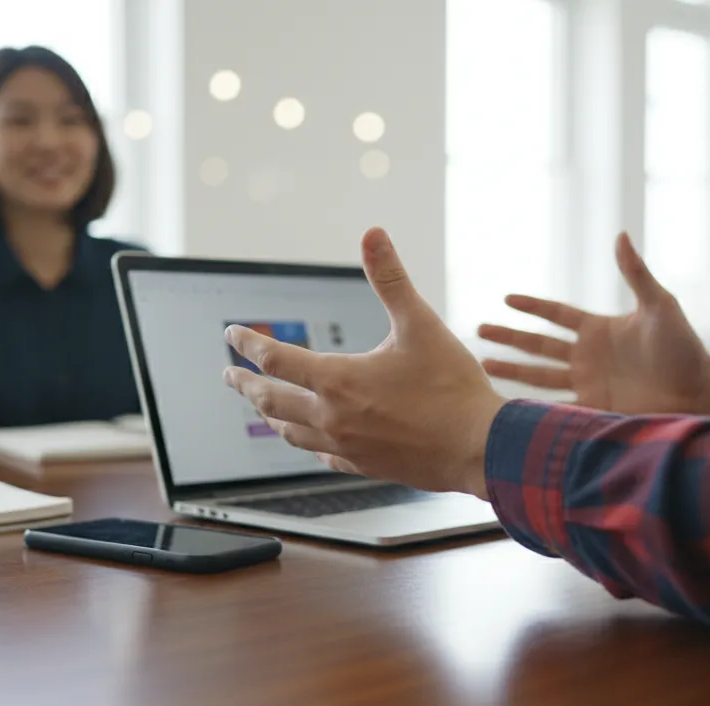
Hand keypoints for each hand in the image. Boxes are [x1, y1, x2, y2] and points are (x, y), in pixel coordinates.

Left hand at [223, 227, 506, 499]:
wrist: (480, 448)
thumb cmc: (452, 388)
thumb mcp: (420, 323)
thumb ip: (391, 279)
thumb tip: (373, 235)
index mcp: (339, 380)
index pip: (274, 359)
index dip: (248, 344)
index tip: (232, 335)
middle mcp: (333, 417)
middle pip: (270, 400)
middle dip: (244, 385)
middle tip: (229, 376)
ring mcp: (346, 446)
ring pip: (290, 432)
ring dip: (269, 415)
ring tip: (261, 405)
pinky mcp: (365, 467)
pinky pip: (322, 455)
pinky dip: (307, 442)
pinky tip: (312, 439)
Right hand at [477, 233, 709, 420]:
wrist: (697, 392)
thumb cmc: (684, 347)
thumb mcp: (660, 306)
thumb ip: (636, 274)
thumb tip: (620, 235)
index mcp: (599, 329)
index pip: (557, 314)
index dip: (532, 307)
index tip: (506, 299)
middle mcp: (588, 355)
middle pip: (538, 344)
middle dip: (509, 337)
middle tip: (478, 330)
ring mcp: (588, 383)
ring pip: (538, 375)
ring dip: (511, 369)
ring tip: (482, 364)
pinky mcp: (593, 409)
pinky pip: (556, 406)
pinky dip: (534, 405)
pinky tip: (509, 404)